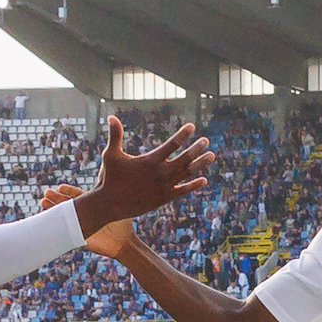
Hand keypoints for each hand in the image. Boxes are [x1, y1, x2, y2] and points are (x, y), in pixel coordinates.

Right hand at [43, 183, 132, 256]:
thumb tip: (108, 177)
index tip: (60, 187)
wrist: (124, 243)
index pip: (77, 195)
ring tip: (43, 201)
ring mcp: (80, 224)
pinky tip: (47, 219)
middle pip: (67, 204)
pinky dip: (56, 225)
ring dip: (53, 209)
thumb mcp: (116, 206)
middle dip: (56, 198)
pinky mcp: (78, 235)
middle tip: (46, 192)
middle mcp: (84, 213)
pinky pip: (65, 230)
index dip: (68, 191)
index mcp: (91, 204)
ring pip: (64, 215)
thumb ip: (109, 194)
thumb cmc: (123, 224)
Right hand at [71, 116, 213, 237]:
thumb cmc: (109, 178)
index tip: (192, 127)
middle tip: (206, 140)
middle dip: (196, 148)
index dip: (183, 134)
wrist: (110, 205)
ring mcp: (164, 187)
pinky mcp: (164, 198)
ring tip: (212, 155)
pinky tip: (204, 180)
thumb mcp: (111, 154)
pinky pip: (183, 190)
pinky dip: (194, 185)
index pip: (172, 144)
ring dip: (200, 164)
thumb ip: (115, 135)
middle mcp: (160, 173)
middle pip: (184, 158)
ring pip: (187, 173)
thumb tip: (111, 116)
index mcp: (150, 160)